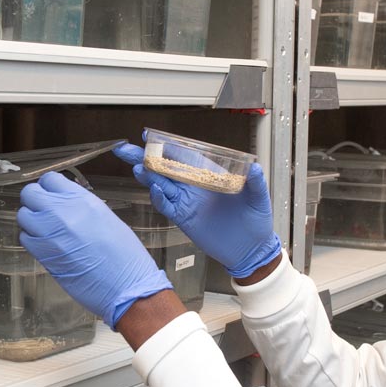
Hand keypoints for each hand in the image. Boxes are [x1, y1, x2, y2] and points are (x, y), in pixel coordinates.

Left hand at [17, 172, 172, 328]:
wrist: (126, 285)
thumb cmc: (124, 255)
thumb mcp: (105, 217)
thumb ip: (81, 207)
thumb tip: (65, 204)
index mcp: (82, 200)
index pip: (49, 179)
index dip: (48, 188)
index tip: (52, 196)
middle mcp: (62, 212)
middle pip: (30, 193)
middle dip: (34, 201)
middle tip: (44, 212)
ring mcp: (50, 233)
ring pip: (23, 215)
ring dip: (31, 221)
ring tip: (45, 230)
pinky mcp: (43, 254)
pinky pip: (25, 238)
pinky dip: (31, 240)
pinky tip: (46, 246)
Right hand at [114, 141, 280, 277]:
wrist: (250, 250)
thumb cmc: (255, 221)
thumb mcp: (258, 198)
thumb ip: (255, 183)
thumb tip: (255, 167)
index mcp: (210, 174)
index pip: (185, 156)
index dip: (168, 146)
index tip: (151, 136)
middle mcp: (194, 186)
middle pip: (165, 168)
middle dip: (144, 158)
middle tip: (127, 149)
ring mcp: (187, 202)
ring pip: (161, 185)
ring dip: (148, 176)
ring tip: (137, 167)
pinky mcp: (184, 218)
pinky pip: (167, 206)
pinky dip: (159, 198)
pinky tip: (155, 190)